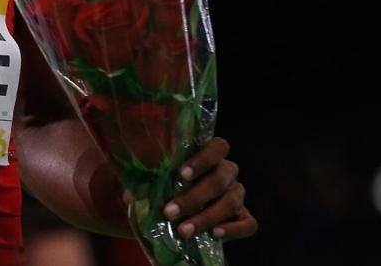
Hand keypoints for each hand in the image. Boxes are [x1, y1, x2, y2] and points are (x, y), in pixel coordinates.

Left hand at [122, 137, 255, 241]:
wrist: (180, 210)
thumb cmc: (167, 186)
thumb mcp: (155, 180)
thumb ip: (146, 182)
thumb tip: (131, 195)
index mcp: (210, 154)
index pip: (218, 146)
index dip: (202, 159)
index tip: (181, 174)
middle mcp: (227, 171)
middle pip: (220, 178)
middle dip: (194, 197)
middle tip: (170, 212)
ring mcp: (237, 194)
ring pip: (232, 201)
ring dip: (206, 217)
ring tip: (183, 230)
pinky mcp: (244, 217)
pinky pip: (249, 224)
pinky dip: (233, 230)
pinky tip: (214, 234)